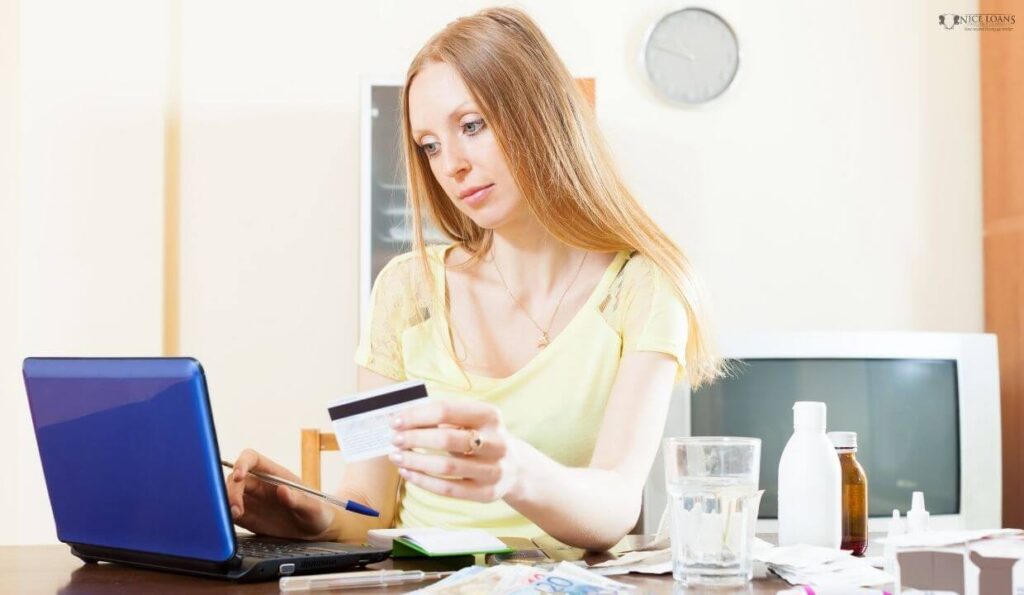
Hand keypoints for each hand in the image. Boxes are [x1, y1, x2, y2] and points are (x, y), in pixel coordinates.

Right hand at [225, 449, 336, 540]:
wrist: (317, 532)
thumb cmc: (319, 513)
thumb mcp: (314, 508)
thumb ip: (299, 500)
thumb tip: (283, 490)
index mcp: (275, 474)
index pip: (252, 459)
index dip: (242, 463)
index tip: (238, 476)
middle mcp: (260, 485)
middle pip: (235, 479)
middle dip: (231, 491)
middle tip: (236, 509)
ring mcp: (252, 501)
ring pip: (228, 495)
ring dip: (225, 504)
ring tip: (235, 517)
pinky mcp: (248, 518)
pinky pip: (229, 514)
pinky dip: (225, 517)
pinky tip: (230, 525)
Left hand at [388, 401, 519, 501]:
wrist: (515, 468)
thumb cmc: (481, 438)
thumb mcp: (471, 422)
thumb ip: (443, 418)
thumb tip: (403, 421)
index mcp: (490, 416)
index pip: (447, 411)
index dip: (417, 415)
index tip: (396, 421)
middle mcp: (496, 442)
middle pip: (447, 439)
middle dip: (415, 438)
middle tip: (395, 439)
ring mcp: (493, 470)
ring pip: (447, 466)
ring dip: (415, 461)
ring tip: (397, 457)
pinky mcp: (486, 493)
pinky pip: (448, 489)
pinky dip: (423, 481)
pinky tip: (408, 473)